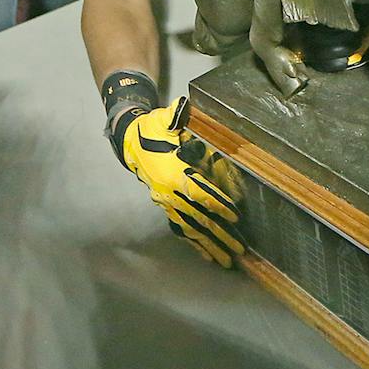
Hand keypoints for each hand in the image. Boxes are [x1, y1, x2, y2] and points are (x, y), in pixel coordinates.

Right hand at [119, 99, 245, 267]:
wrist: (130, 141)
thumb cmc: (151, 129)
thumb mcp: (162, 119)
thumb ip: (174, 117)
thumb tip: (182, 107)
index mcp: (172, 174)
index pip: (199, 192)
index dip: (217, 203)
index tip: (235, 215)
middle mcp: (169, 194)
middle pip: (198, 218)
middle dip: (220, 234)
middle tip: (239, 249)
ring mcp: (167, 203)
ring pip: (191, 229)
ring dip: (210, 245)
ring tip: (227, 261)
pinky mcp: (167, 207)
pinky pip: (182, 228)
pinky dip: (196, 243)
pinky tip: (208, 255)